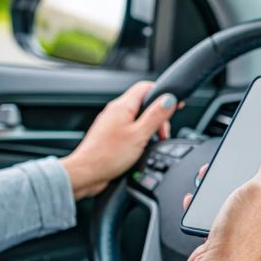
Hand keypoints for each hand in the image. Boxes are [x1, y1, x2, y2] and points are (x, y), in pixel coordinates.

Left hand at [60, 81, 179, 199]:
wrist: (86, 174)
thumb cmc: (107, 156)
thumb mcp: (139, 135)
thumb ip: (155, 116)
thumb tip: (169, 99)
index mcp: (122, 106)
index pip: (146, 87)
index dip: (163, 94)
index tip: (175, 105)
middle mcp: (115, 111)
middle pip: (144, 104)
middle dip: (158, 117)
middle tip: (162, 133)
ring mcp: (111, 123)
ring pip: (137, 118)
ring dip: (149, 128)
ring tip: (152, 143)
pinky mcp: (110, 136)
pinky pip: (130, 129)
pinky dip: (140, 136)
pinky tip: (141, 148)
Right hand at [184, 144, 260, 260]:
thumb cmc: (239, 234)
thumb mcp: (259, 189)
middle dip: (242, 173)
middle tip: (229, 167)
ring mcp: (253, 229)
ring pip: (240, 199)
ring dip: (224, 188)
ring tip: (209, 183)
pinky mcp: (235, 237)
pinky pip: (225, 214)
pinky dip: (213, 206)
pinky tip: (202, 204)